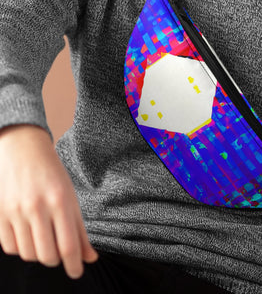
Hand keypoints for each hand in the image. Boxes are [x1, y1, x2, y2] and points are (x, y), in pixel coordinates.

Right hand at [0, 124, 98, 278]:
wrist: (24, 150)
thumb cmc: (53, 174)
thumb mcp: (71, 197)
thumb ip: (80, 230)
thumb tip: (90, 258)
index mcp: (61, 201)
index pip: (68, 245)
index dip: (74, 265)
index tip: (77, 272)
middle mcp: (38, 208)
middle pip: (48, 256)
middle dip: (57, 260)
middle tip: (60, 250)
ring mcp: (16, 212)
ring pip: (28, 255)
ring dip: (39, 254)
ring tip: (45, 239)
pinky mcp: (0, 215)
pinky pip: (10, 248)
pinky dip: (22, 247)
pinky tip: (28, 235)